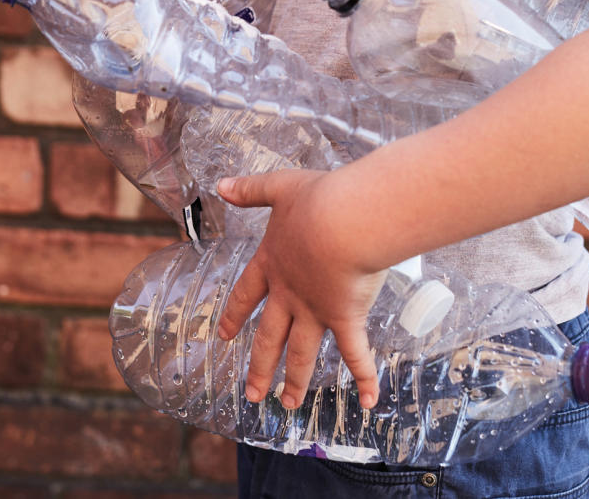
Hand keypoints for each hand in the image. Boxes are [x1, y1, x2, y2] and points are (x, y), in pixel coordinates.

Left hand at [216, 169, 386, 409]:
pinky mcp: (345, 319)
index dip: (233, 315)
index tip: (223, 336)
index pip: (246, 294)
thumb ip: (250, 189)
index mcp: (272, 264)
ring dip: (295, 382)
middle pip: (269, 337)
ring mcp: (316, 311)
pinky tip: (368, 403)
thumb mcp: (278, 187)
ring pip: (302, 354)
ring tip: (288, 404)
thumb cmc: (317, 201)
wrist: (342, 223)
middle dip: (260, 367)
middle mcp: (290, 295)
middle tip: (252, 394)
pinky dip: (364, 378)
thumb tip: (220, 184)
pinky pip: (356, 354)